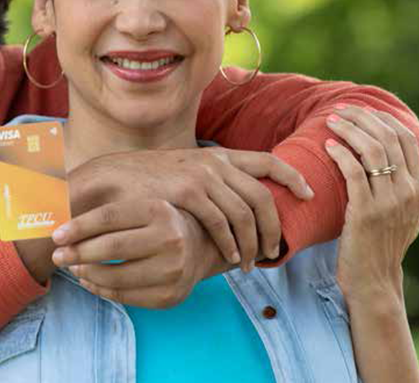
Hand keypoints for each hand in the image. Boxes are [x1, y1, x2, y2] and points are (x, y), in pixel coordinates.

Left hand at [51, 198, 224, 307]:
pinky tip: (89, 280)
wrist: (202, 246)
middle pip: (111, 247)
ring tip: (73, 267)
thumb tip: (62, 210)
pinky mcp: (170, 296)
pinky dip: (100, 289)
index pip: (109, 217)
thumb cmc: (160, 222)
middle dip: (77, 252)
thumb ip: (111, 209)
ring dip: (86, 272)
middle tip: (57, 255)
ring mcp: (173, 270)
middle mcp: (170, 238)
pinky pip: (124, 296)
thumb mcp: (144, 206)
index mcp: (160, 209)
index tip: (56, 235)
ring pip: (114, 276)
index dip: (78, 226)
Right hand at [68, 147, 312, 272]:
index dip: (293, 177)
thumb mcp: (184, 173)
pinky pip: (221, 222)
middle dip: (274, 226)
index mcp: (218, 155)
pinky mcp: (187, 191)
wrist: (110, 179)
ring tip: (250, 264)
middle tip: (274, 251)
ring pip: (245, 213)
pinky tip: (231, 258)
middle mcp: (214, 162)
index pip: (268, 159)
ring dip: (252, 243)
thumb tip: (234, 200)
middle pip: (261, 195)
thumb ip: (211, 182)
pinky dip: (231, 243)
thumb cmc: (147, 183)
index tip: (308, 194)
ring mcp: (201, 175)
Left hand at [324, 106, 418, 304]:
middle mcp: (408, 192)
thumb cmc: (389, 246)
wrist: (374, 279)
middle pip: (388, 139)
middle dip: (363, 118)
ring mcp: (388, 202)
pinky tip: (328, 145)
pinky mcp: (365, 211)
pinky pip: (354, 172)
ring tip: (331, 121)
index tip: (363, 110)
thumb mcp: (415, 219)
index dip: (385, 119)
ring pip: (372, 150)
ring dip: (349, 130)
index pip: (407, 140)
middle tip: (341, 109)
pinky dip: (340, 153)